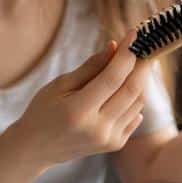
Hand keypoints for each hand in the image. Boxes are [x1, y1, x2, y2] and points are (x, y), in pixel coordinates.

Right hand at [10, 34, 152, 167]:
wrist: (37, 148)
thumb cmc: (44, 110)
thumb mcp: (60, 84)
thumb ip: (90, 67)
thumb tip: (115, 47)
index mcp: (79, 111)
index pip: (112, 78)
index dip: (126, 54)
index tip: (134, 34)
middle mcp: (97, 128)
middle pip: (131, 90)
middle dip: (141, 64)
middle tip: (145, 46)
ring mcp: (108, 139)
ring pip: (137, 102)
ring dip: (139, 80)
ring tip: (132, 65)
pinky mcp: (115, 144)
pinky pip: (135, 115)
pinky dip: (134, 98)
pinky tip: (124, 89)